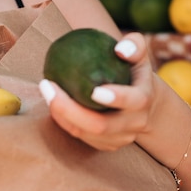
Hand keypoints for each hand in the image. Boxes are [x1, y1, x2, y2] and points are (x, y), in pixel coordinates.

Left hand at [38, 33, 155, 151]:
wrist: (146, 104)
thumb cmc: (134, 71)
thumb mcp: (139, 54)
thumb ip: (134, 45)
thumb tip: (120, 49)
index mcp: (143, 100)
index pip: (133, 101)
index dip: (116, 98)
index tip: (94, 90)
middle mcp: (133, 124)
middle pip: (101, 126)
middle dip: (69, 109)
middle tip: (47, 85)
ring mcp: (120, 138)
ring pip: (86, 134)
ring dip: (61, 115)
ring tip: (45, 91)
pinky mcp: (106, 145)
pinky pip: (80, 137)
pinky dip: (63, 121)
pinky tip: (50, 102)